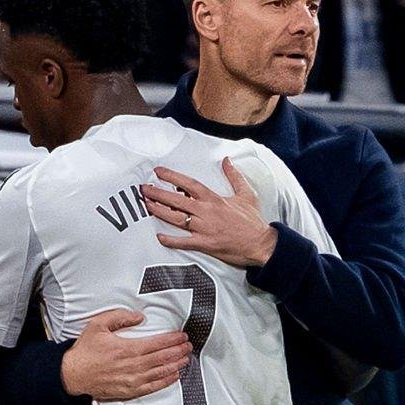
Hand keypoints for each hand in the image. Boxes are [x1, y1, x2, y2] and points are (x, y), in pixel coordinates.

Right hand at [60, 309, 191, 400]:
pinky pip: (153, 387)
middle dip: (178, 351)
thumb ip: (119, 317)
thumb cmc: (85, 351)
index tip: (181, 336)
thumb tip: (139, 317)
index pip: (157, 343)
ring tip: (186, 358)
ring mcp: (132, 380)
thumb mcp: (98, 325)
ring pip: (160, 372)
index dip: (172, 339)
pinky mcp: (129, 390)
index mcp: (127, 349)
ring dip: (176, 365)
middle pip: (162, 358)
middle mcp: (132, 366)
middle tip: (188, 346)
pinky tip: (174, 375)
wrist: (73, 374)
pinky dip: (166, 381)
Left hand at [140, 159, 278, 266]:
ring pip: (176, 219)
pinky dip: (171, 240)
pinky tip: (159, 236)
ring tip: (147, 206)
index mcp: (214, 199)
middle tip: (144, 189)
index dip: (172, 176)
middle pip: (176, 200)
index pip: (188, 183)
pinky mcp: (205, 244)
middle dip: (158, 193)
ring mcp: (204, 228)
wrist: (260, 243)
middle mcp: (206, 212)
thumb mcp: (246, 194)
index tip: (159, 172)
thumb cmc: (253, 221)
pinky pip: (183, 242)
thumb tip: (227, 160)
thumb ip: (234, 176)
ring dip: (159, 212)